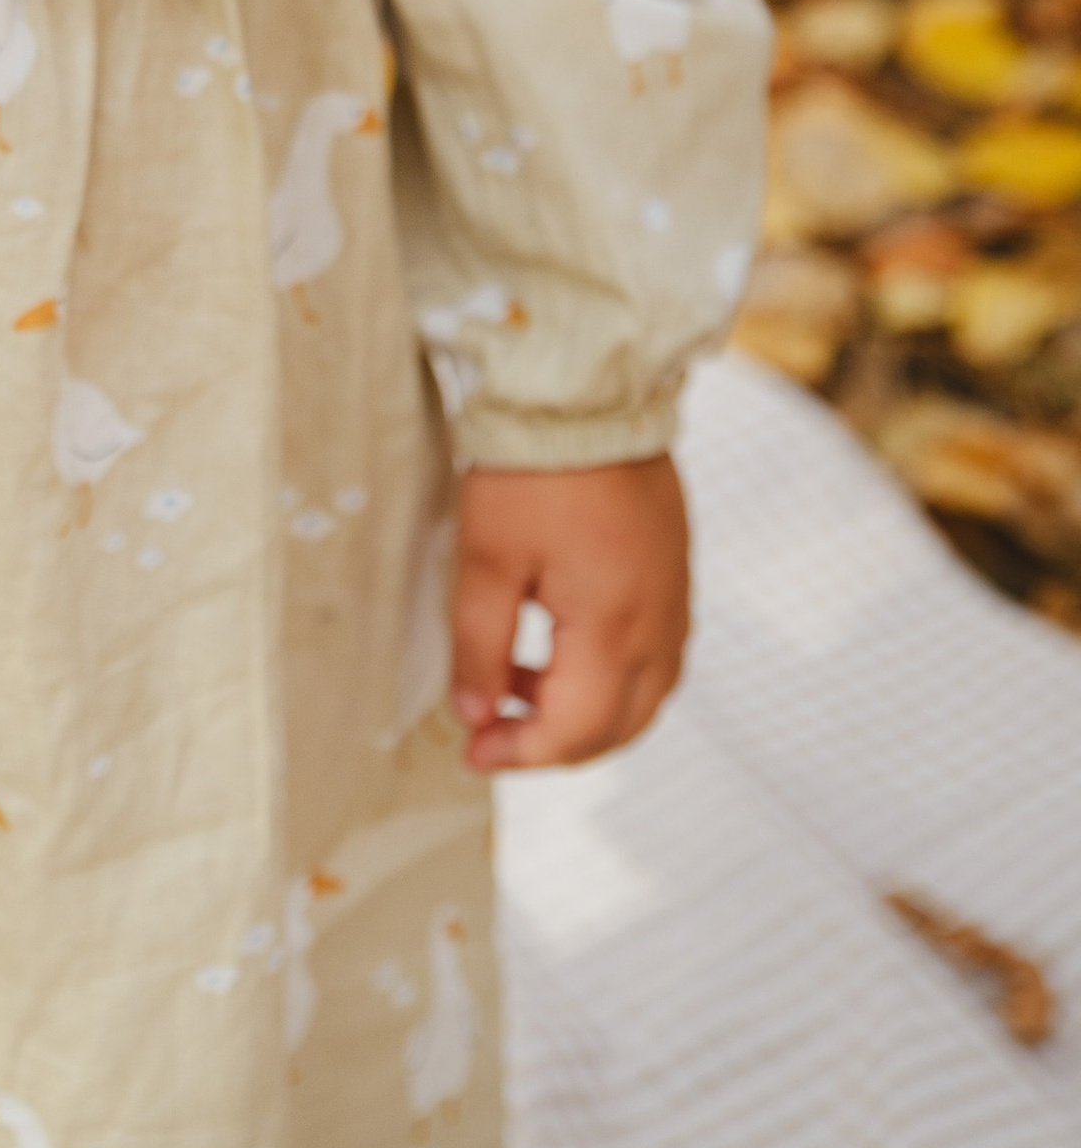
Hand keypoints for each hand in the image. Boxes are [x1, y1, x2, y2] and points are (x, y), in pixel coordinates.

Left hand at [450, 455, 688, 772]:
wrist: (589, 393)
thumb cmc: (533, 471)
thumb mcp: (487, 559)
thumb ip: (480, 646)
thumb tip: (474, 714)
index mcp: (613, 629)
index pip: (574, 730)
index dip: (520, 753)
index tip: (472, 753)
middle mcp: (659, 625)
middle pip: (618, 725)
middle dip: (555, 742)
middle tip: (494, 732)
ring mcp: (675, 599)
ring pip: (642, 695)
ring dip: (584, 710)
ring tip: (516, 686)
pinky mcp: (674, 573)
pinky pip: (654, 653)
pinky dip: (609, 674)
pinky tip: (558, 648)